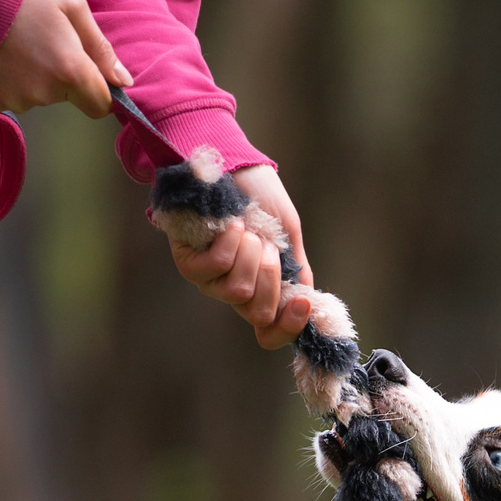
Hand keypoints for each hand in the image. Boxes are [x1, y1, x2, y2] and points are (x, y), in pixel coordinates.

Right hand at [0, 0, 131, 116]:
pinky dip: (9, 80)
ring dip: (34, 76)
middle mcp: (44, 93)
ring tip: (16, 41)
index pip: (100, 106)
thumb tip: (122, 82)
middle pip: (66, 96)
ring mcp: (15, 99)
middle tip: (40, 38)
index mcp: (71, 70)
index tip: (87, 71)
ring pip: (38, 96)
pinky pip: (11, 97)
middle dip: (61, 74)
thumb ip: (100, 48)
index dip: (98, 90)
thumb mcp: (71, 5)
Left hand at [167, 164, 315, 348]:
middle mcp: (233, 293)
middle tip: (267, 243)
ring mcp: (209, 281)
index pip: (270, 333)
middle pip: (259, 313)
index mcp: (260, 292)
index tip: (303, 302)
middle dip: (271, 275)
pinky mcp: (188, 264)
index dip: (288, 327)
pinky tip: (230, 224)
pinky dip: (230, 242)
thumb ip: (297, 273)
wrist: (233, 167)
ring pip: (240, 290)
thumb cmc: (260, 201)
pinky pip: (218, 267)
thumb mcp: (289, 238)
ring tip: (246, 229)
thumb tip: (311, 307)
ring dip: (251, 253)